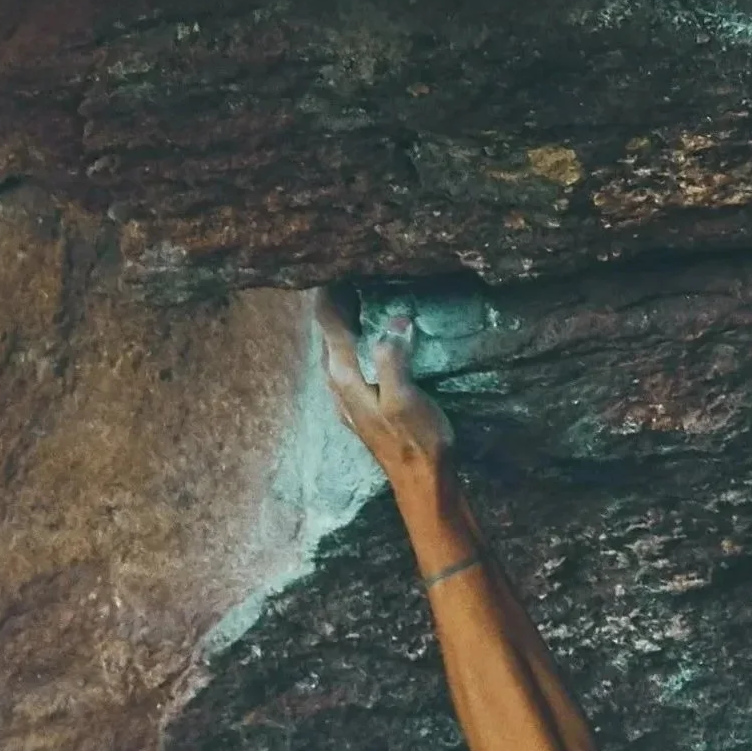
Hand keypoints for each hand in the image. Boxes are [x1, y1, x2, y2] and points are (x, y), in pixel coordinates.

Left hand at [316, 292, 453, 483]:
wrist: (422, 484)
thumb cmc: (416, 442)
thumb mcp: (404, 397)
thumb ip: (392, 356)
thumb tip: (394, 322)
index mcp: (344, 375)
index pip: (329, 322)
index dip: (333, 293)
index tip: (342, 266)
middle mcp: (338, 385)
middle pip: (329, 335)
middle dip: (338, 306)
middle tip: (354, 277)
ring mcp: (348, 400)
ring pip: (338, 351)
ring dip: (347, 327)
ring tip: (361, 303)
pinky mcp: (362, 409)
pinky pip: (351, 366)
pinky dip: (357, 348)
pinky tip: (370, 345)